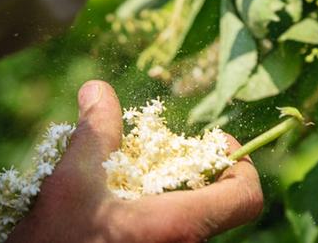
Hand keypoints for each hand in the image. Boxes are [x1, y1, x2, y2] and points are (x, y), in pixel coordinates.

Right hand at [7, 81, 263, 242]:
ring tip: (134, 176)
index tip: (213, 143)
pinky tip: (119, 203)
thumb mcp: (71, 183)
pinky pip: (173, 233)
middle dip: (195, 169)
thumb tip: (98, 89)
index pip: (246, 197)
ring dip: (172, 191)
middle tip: (164, 152)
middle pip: (219, 202)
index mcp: (179, 225)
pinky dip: (158, 211)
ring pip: (194, 218)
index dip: (239, 163)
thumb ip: (94, 133)